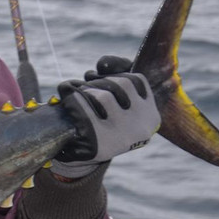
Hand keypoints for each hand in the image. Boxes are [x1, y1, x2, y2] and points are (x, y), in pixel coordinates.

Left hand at [52, 56, 159, 178]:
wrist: (83, 155)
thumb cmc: (104, 121)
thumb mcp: (121, 102)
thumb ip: (117, 76)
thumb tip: (103, 63)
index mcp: (151, 118)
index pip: (137, 80)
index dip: (116, 71)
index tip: (102, 72)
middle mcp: (139, 128)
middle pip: (120, 84)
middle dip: (100, 79)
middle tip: (87, 83)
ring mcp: (118, 135)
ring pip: (102, 95)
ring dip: (86, 89)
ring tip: (80, 93)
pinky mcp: (95, 140)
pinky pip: (82, 107)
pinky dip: (71, 97)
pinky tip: (67, 100)